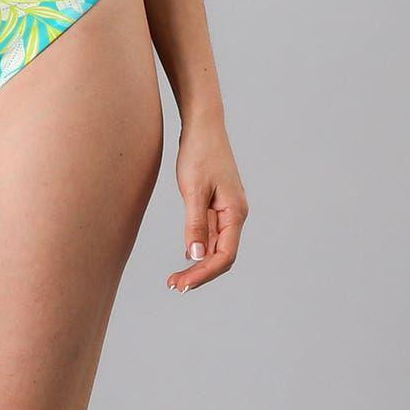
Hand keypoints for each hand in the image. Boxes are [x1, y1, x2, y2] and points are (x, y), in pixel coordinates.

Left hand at [166, 118, 246, 293]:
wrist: (203, 124)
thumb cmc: (199, 152)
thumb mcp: (194, 189)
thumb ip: (196, 224)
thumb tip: (196, 256)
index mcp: (235, 213)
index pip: (224, 256)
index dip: (204, 274)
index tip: (182, 284)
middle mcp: (235, 214)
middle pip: (221, 255)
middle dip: (200, 273)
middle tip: (174, 285)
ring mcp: (228, 209)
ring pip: (216, 245)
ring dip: (199, 262)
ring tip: (176, 277)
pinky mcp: (218, 202)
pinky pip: (212, 232)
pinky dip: (199, 245)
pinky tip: (187, 255)